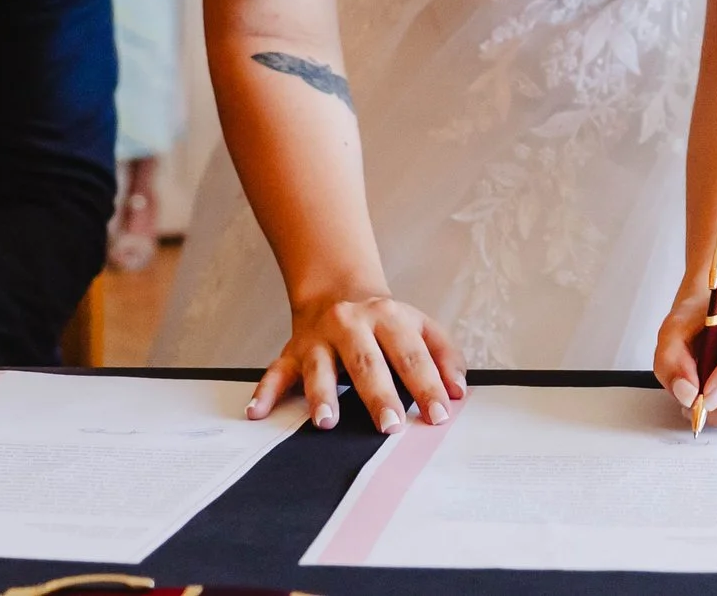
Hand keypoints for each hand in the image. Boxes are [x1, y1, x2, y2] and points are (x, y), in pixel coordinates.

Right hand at [250, 288, 465, 434]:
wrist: (337, 289)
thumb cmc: (385, 320)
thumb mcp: (420, 326)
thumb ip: (445, 355)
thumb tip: (459, 391)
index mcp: (388, 318)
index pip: (410, 354)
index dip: (426, 384)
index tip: (438, 414)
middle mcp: (351, 325)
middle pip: (366, 362)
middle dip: (378, 394)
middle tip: (390, 425)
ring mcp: (318, 339)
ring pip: (319, 367)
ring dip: (322, 395)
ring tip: (327, 422)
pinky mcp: (292, 352)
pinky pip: (275, 372)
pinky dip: (265, 392)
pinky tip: (257, 412)